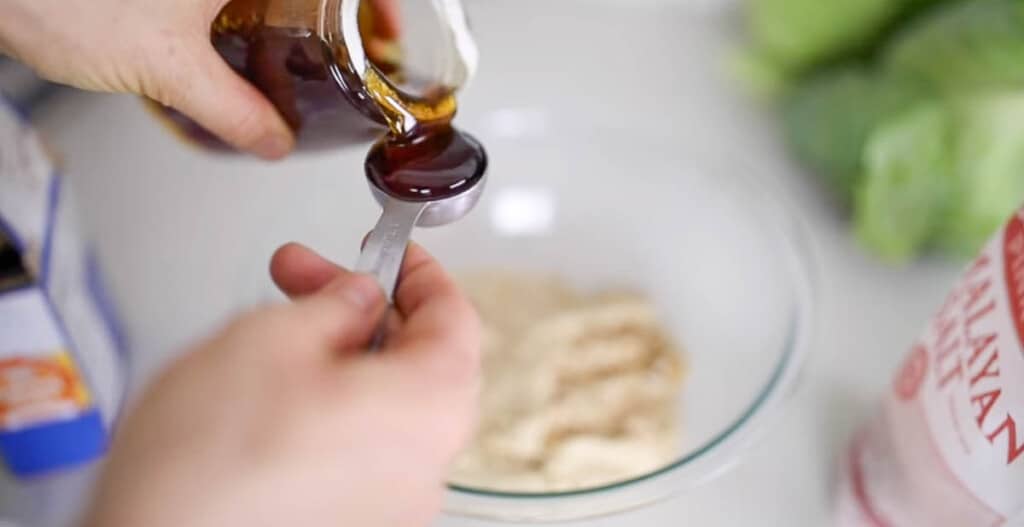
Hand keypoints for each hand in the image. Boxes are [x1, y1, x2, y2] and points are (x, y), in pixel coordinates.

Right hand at [83, 243, 480, 526]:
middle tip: (305, 280)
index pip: (455, 317)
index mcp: (431, 406)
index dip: (417, 274)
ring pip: (387, 406)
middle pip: (419, 362)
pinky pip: (363, 450)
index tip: (387, 253)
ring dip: (342, 359)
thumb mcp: (272, 338)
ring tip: (276, 336)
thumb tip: (360, 297)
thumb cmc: (208, 465)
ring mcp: (396, 505)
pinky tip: (278, 395)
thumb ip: (335, 304)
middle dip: (361, 312)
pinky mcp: (358, 524)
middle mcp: (428, 464)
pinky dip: (334, 411)